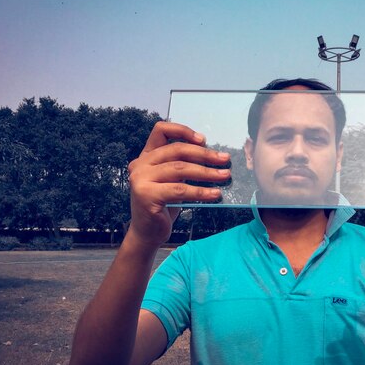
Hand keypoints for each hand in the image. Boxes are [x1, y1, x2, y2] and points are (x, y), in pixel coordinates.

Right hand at [127, 122, 230, 246]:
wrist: (148, 233)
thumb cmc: (164, 205)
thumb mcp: (172, 180)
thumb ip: (182, 164)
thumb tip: (212, 154)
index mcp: (146, 156)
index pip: (161, 130)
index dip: (183, 131)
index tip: (203, 139)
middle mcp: (140, 164)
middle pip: (177, 150)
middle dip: (205, 154)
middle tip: (225, 159)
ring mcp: (140, 179)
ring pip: (181, 169)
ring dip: (207, 172)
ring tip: (225, 175)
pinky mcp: (146, 195)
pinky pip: (181, 190)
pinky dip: (201, 191)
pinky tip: (215, 194)